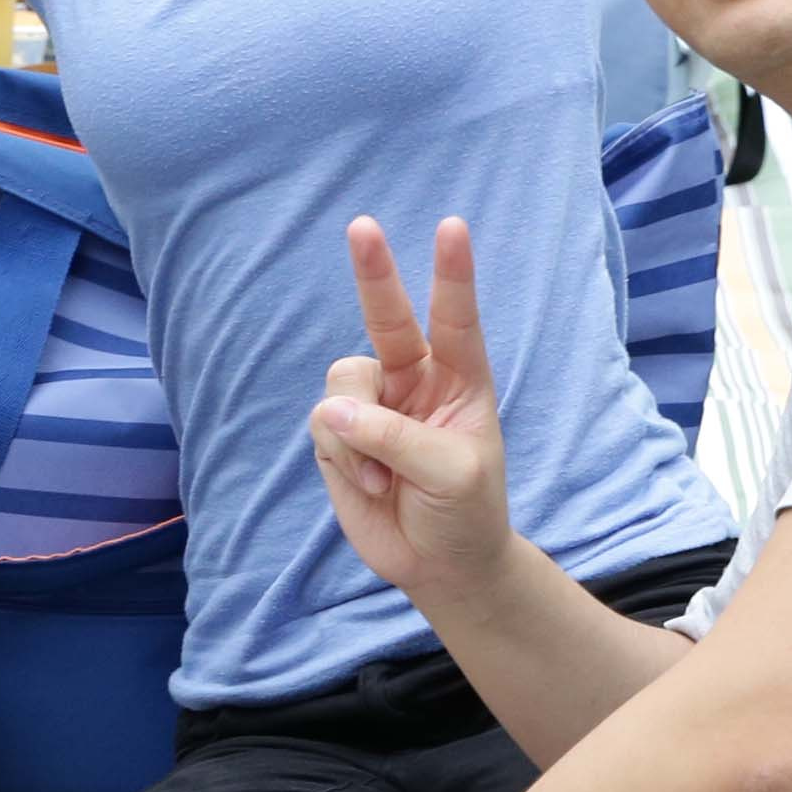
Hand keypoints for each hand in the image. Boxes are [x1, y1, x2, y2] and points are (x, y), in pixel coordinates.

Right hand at [307, 217, 517, 614]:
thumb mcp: (454, 474)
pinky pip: (324, 424)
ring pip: (343, 382)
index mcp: (460, 379)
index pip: (455, 318)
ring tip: (387, 476)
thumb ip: (398, 437)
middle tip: (362, 226)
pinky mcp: (339, 436)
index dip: (451, 273)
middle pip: (385, 317)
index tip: (452, 226)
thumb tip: (336, 413)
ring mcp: (373, 405)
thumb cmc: (467, 511)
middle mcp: (414, 380)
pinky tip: (373, 486)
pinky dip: (345, 458)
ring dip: (360, 434)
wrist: (440, 565)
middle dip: (373, 273)